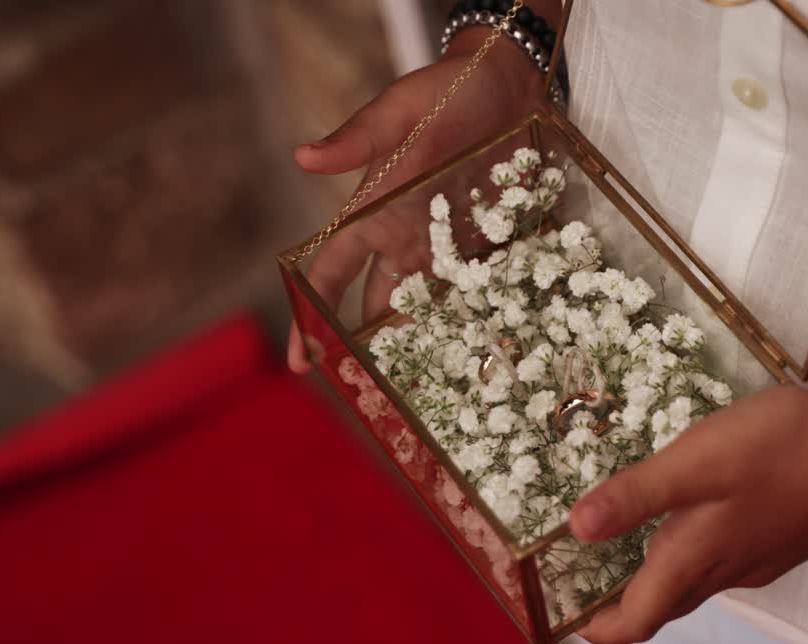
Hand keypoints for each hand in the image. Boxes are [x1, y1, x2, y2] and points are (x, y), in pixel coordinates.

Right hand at [287, 30, 542, 372]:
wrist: (506, 84)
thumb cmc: (444, 92)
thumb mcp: (399, 112)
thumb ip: (357, 139)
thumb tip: (302, 157)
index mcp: (374, 212)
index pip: (331, 272)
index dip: (310, 314)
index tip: (302, 361)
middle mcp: (406, 237)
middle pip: (376, 303)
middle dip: (364, 348)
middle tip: (361, 396)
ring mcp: (449, 245)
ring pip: (427, 307)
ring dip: (422, 345)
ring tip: (422, 393)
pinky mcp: (489, 244)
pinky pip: (480, 291)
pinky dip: (479, 321)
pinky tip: (484, 356)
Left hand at [568, 386, 807, 643]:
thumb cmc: (784, 450)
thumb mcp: (696, 462)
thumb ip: (636, 496)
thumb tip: (577, 529)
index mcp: (696, 557)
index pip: (639, 618)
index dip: (601, 627)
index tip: (570, 618)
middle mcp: (726, 570)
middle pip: (665, 604)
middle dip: (624, 603)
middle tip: (587, 582)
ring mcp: (760, 557)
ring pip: (697, 581)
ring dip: (659, 575)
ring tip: (630, 544)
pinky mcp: (783, 538)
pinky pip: (728, 559)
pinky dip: (696, 551)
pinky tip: (695, 515)